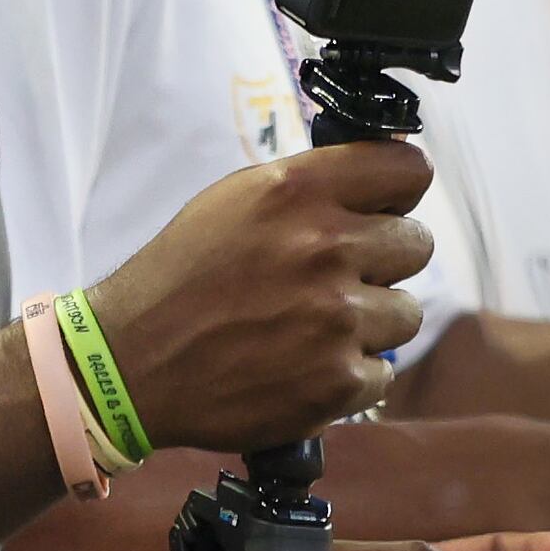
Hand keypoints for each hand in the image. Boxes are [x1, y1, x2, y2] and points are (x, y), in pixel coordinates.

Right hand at [89, 139, 433, 455]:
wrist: (133, 361)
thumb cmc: (181, 276)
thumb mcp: (234, 201)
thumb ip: (309, 188)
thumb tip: (378, 188)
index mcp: (297, 191)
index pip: (408, 169)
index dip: (398, 191)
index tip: (384, 207)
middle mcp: (325, 247)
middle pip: (417, 244)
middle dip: (382, 260)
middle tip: (334, 276)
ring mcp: (337, 318)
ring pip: (405, 312)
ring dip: (368, 321)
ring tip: (311, 326)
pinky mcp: (339, 381)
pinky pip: (380, 371)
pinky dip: (347, 373)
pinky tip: (301, 365)